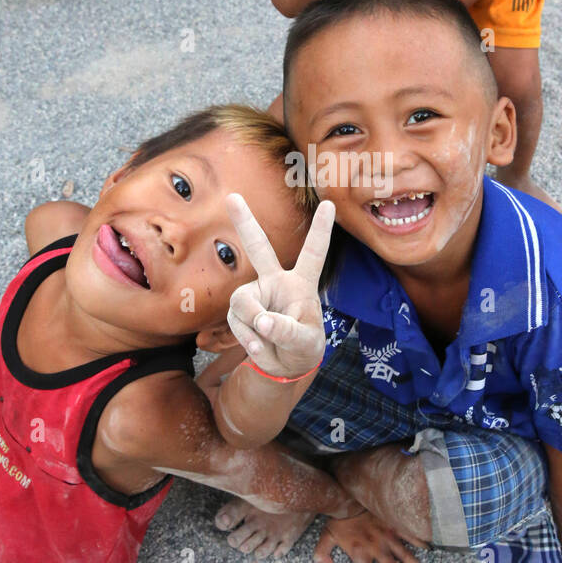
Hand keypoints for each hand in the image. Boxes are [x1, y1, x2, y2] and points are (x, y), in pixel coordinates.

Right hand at [224, 193, 333, 377]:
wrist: (285, 366)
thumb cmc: (303, 347)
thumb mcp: (305, 343)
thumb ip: (287, 331)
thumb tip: (263, 321)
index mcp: (301, 283)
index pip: (314, 253)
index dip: (320, 229)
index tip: (329, 203)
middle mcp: (276, 282)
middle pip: (259, 248)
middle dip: (245, 223)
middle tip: (232, 196)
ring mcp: (255, 295)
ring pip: (243, 300)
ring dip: (252, 325)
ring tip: (267, 342)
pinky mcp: (240, 311)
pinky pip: (237, 320)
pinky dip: (247, 338)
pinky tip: (259, 347)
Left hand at [314, 509, 424, 562]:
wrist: (350, 497)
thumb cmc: (338, 519)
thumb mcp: (326, 537)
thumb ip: (322, 555)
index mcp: (359, 552)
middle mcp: (375, 546)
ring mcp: (386, 535)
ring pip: (403, 553)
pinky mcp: (393, 524)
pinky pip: (408, 534)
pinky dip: (418, 541)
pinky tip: (427, 548)